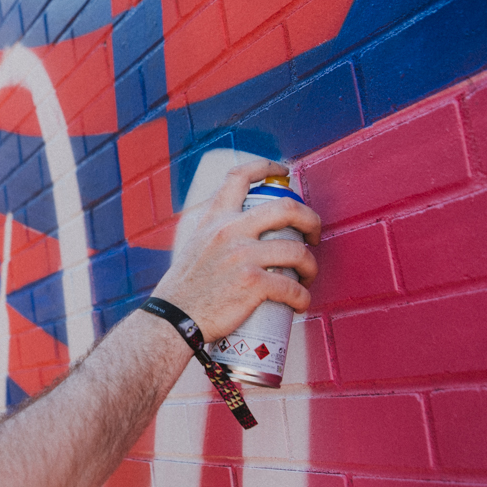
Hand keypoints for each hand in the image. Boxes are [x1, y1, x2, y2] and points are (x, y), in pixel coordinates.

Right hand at [151, 159, 320, 339]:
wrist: (173, 319)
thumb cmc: (186, 288)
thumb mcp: (196, 245)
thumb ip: (218, 233)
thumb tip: (247, 231)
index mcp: (216, 219)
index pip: (240, 176)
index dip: (267, 167)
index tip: (284, 172)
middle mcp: (230, 231)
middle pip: (287, 209)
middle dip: (311, 220)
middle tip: (314, 235)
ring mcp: (243, 257)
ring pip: (298, 252)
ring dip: (311, 266)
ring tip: (307, 276)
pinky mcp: (253, 284)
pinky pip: (292, 288)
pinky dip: (303, 297)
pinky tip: (301, 302)